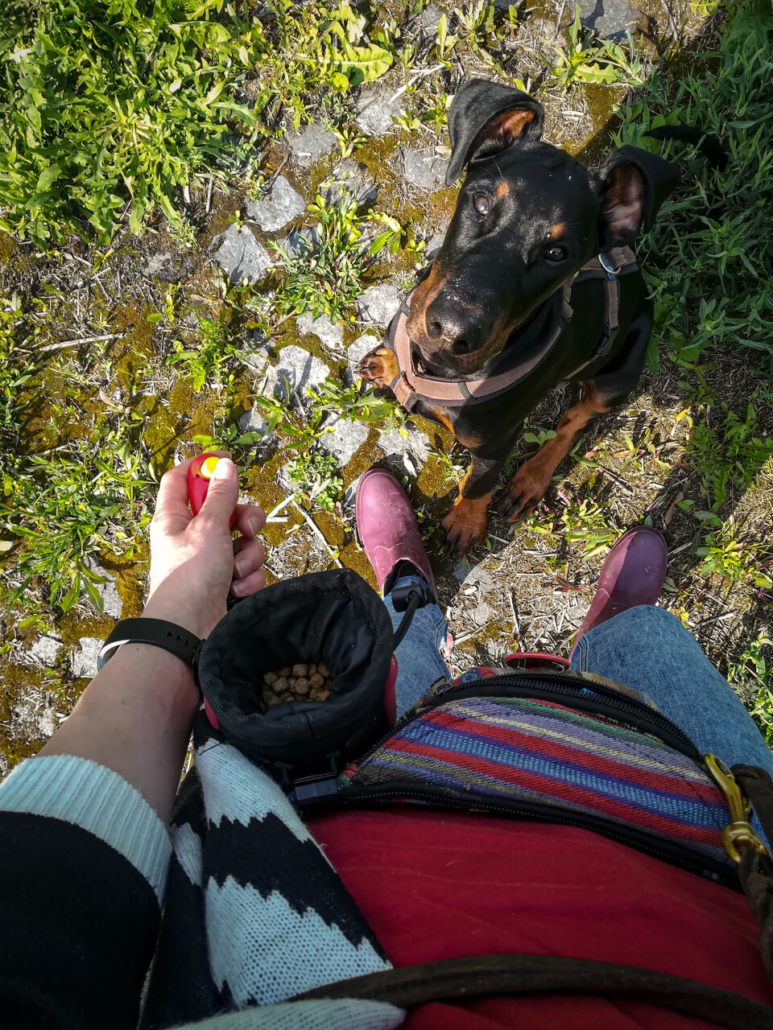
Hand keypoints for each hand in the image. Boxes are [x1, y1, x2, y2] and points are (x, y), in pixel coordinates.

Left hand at [144, 453, 265, 638]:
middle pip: (225, 509)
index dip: (201, 467)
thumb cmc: (189, 577)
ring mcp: (209, 560)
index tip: (224, 462)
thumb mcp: (208, 527)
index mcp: (174, 517)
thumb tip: (225, 464)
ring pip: (243, 540)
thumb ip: (221, 496)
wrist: (191, 630)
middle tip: (246, 527)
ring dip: (248, 555)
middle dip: (244, 519)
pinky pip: (247, 568)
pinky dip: (247, 578)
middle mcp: (191, 536)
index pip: (181, 479)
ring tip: (235, 571)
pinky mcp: (225, 582)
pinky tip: (236, 590)